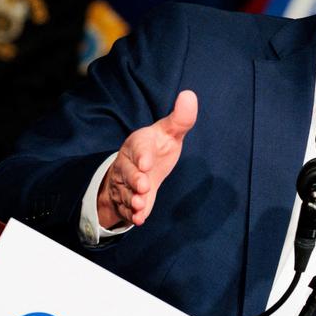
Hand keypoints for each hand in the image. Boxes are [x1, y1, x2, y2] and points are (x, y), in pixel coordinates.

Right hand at [97, 90, 197, 227]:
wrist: (138, 168)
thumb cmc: (156, 148)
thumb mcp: (169, 132)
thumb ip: (180, 119)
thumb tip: (190, 95)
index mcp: (138, 144)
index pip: (138, 148)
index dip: (142, 155)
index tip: (147, 163)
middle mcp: (128, 164)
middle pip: (128, 172)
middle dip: (134, 180)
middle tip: (144, 186)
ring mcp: (126, 184)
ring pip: (125, 192)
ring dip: (132, 199)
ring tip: (139, 205)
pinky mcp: (128, 201)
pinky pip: (126, 208)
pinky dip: (131, 214)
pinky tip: (139, 219)